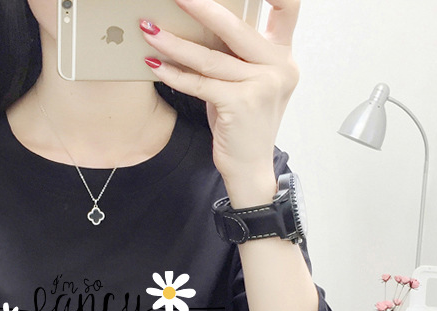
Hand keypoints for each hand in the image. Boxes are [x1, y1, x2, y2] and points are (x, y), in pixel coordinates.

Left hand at [140, 0, 299, 201]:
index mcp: (283, 56)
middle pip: (235, 26)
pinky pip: (200, 83)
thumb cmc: (243, 125)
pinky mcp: (241, 104)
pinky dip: (174, 74)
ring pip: (209, 57)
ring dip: (173, 43)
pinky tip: (155, 66)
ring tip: (149, 31)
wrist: (250, 168)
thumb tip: (196, 25)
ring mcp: (262, 86)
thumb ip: (235, 55)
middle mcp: (279, 67)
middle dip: (200, 7)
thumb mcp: (247, 84)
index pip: (287, 7)